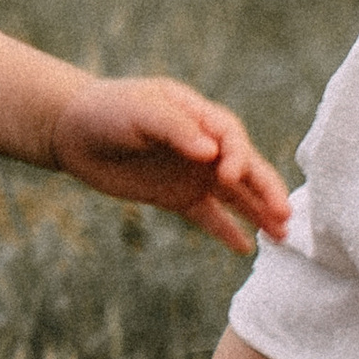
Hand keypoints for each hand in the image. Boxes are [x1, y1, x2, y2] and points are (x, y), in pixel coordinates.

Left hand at [48, 77, 287, 256]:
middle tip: (285, 215)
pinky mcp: (178, 196)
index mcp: (200, 117)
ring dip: (259, 213)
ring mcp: (194, 173)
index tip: (228, 176)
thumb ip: (176, 128)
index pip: (232, 138)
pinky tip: (246, 248)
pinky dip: (226, 230)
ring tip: (283, 236)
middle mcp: (206, 146)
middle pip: (245, 169)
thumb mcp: (140, 110)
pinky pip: (209, 216)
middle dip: (267, 191)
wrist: (73, 131)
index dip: (236, 157)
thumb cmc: (108, 110)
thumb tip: (211, 151)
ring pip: (236, 195)